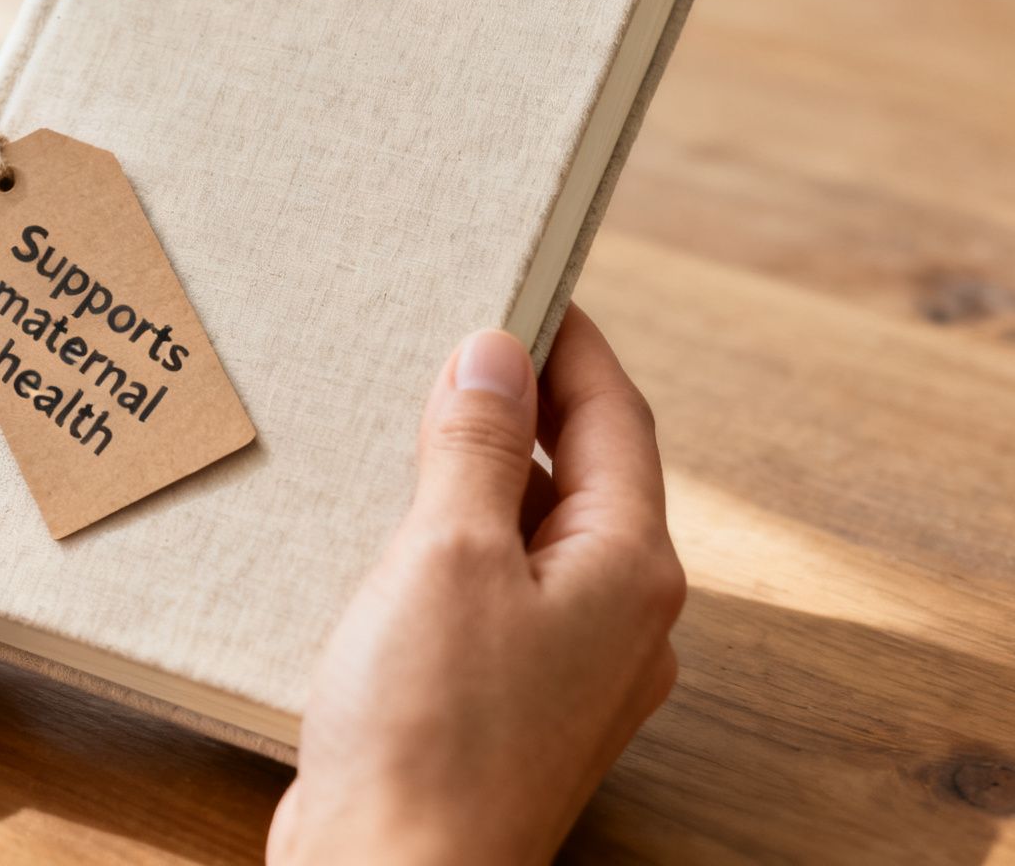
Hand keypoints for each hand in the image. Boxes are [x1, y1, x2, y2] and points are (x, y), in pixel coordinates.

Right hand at [269, 306, 684, 865]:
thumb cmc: (428, 731)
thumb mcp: (447, 554)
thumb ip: (475, 447)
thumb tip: (495, 355)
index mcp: (628, 570)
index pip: (614, 417)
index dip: (569, 343)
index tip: (523, 284)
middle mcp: (618, 621)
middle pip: (580, 474)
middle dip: (516, 406)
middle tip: (444, 343)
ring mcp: (566, 670)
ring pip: (532, 537)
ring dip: (476, 478)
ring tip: (402, 424)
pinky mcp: (507, 706)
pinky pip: (495, 595)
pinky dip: (453, 547)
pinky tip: (386, 533)